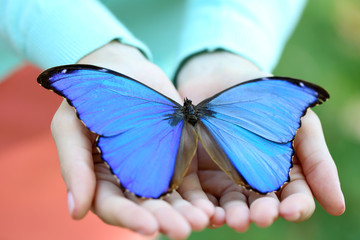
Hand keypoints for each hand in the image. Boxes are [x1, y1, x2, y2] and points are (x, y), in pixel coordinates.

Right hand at [51, 42, 213, 238]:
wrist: (122, 67)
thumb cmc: (89, 95)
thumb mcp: (71, 125)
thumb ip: (73, 165)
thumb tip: (76, 211)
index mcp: (98, 178)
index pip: (112, 206)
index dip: (129, 219)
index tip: (149, 228)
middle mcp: (127, 181)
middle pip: (145, 208)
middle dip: (165, 219)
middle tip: (184, 230)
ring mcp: (153, 170)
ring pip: (170, 198)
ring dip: (186, 212)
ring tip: (204, 219)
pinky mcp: (176, 157)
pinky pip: (188, 180)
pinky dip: (200, 194)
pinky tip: (213, 204)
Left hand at [176, 51, 344, 230]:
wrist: (222, 76)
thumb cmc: (266, 100)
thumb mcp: (299, 124)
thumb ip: (317, 161)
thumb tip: (338, 207)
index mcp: (281, 174)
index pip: (293, 198)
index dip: (295, 206)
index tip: (290, 209)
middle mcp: (253, 182)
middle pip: (260, 206)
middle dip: (261, 213)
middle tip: (259, 217)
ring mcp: (223, 179)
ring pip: (230, 205)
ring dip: (233, 215)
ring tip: (232, 219)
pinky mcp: (195, 173)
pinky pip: (198, 195)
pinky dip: (203, 206)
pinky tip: (207, 212)